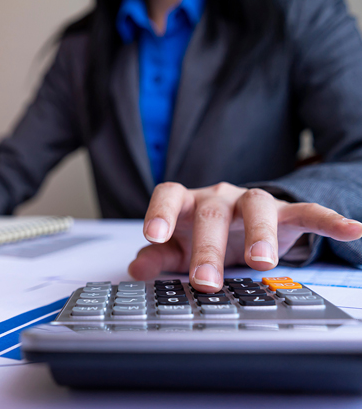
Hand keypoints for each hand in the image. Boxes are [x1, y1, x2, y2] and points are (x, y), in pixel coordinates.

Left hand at [128, 182, 361, 292]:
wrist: (241, 225)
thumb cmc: (203, 235)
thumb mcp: (177, 248)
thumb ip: (157, 256)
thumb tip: (136, 267)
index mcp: (188, 203)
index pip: (170, 195)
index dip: (160, 212)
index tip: (153, 235)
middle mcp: (219, 197)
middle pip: (213, 211)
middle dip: (208, 247)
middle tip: (204, 280)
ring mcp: (253, 203)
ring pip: (257, 208)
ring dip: (261, 234)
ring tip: (262, 262)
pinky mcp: (287, 213)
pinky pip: (309, 212)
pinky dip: (329, 220)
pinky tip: (352, 230)